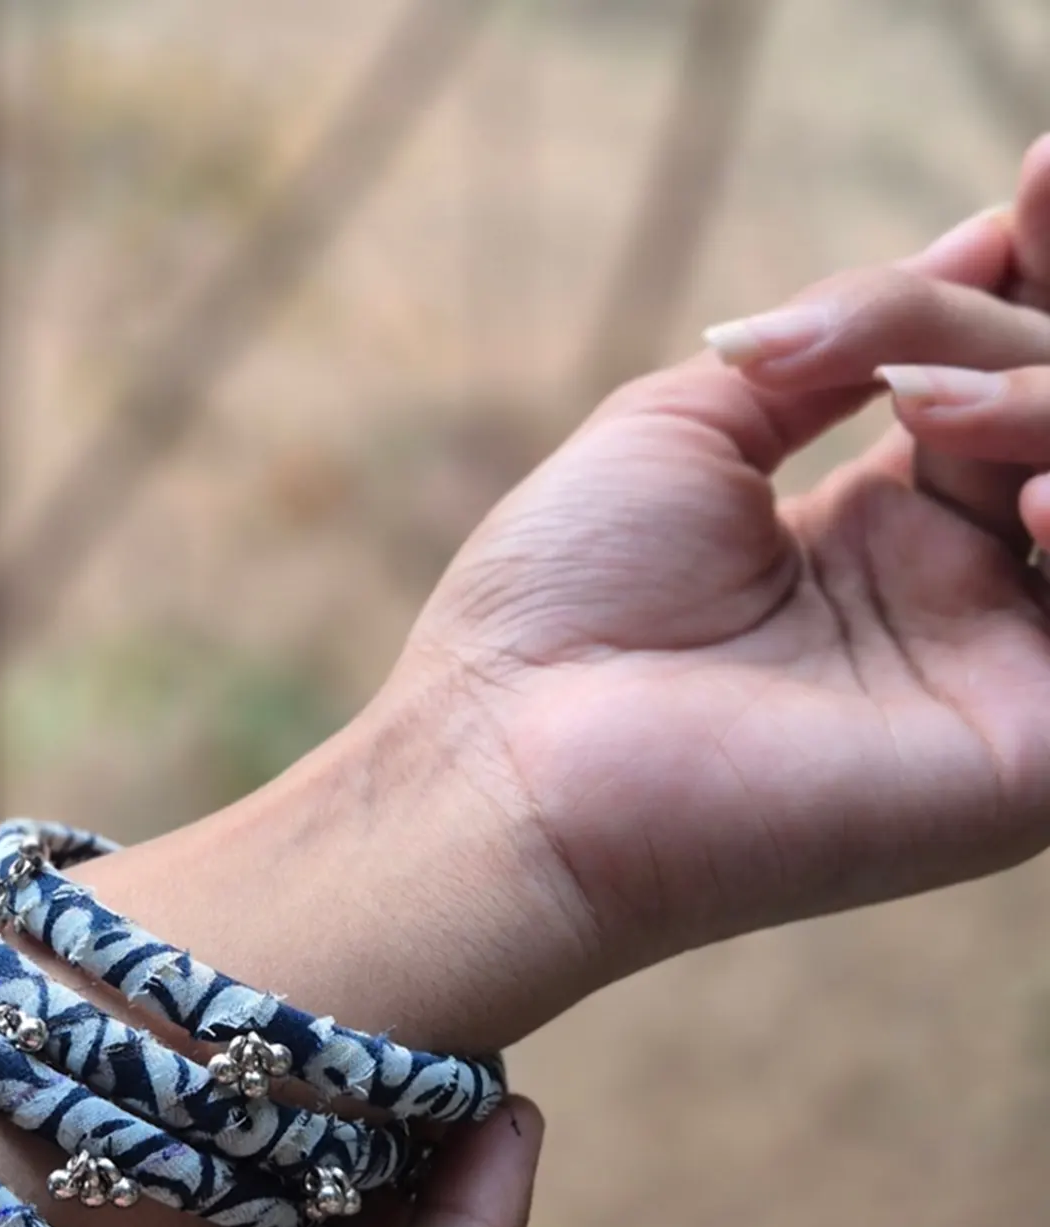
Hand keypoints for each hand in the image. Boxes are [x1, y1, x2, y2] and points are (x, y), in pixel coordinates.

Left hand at [381, 140, 1049, 1023]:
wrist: (507, 763)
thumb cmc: (558, 607)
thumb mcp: (690, 428)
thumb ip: (843, 343)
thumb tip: (979, 240)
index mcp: (877, 534)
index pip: (1006, 377)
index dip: (1031, 279)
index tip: (1033, 185)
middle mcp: (953, 598)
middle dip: (1004, 336)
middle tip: (906, 360)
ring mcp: (996, 674)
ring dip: (1046, 405)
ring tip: (924, 408)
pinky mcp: (1027, 755)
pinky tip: (1029, 490)